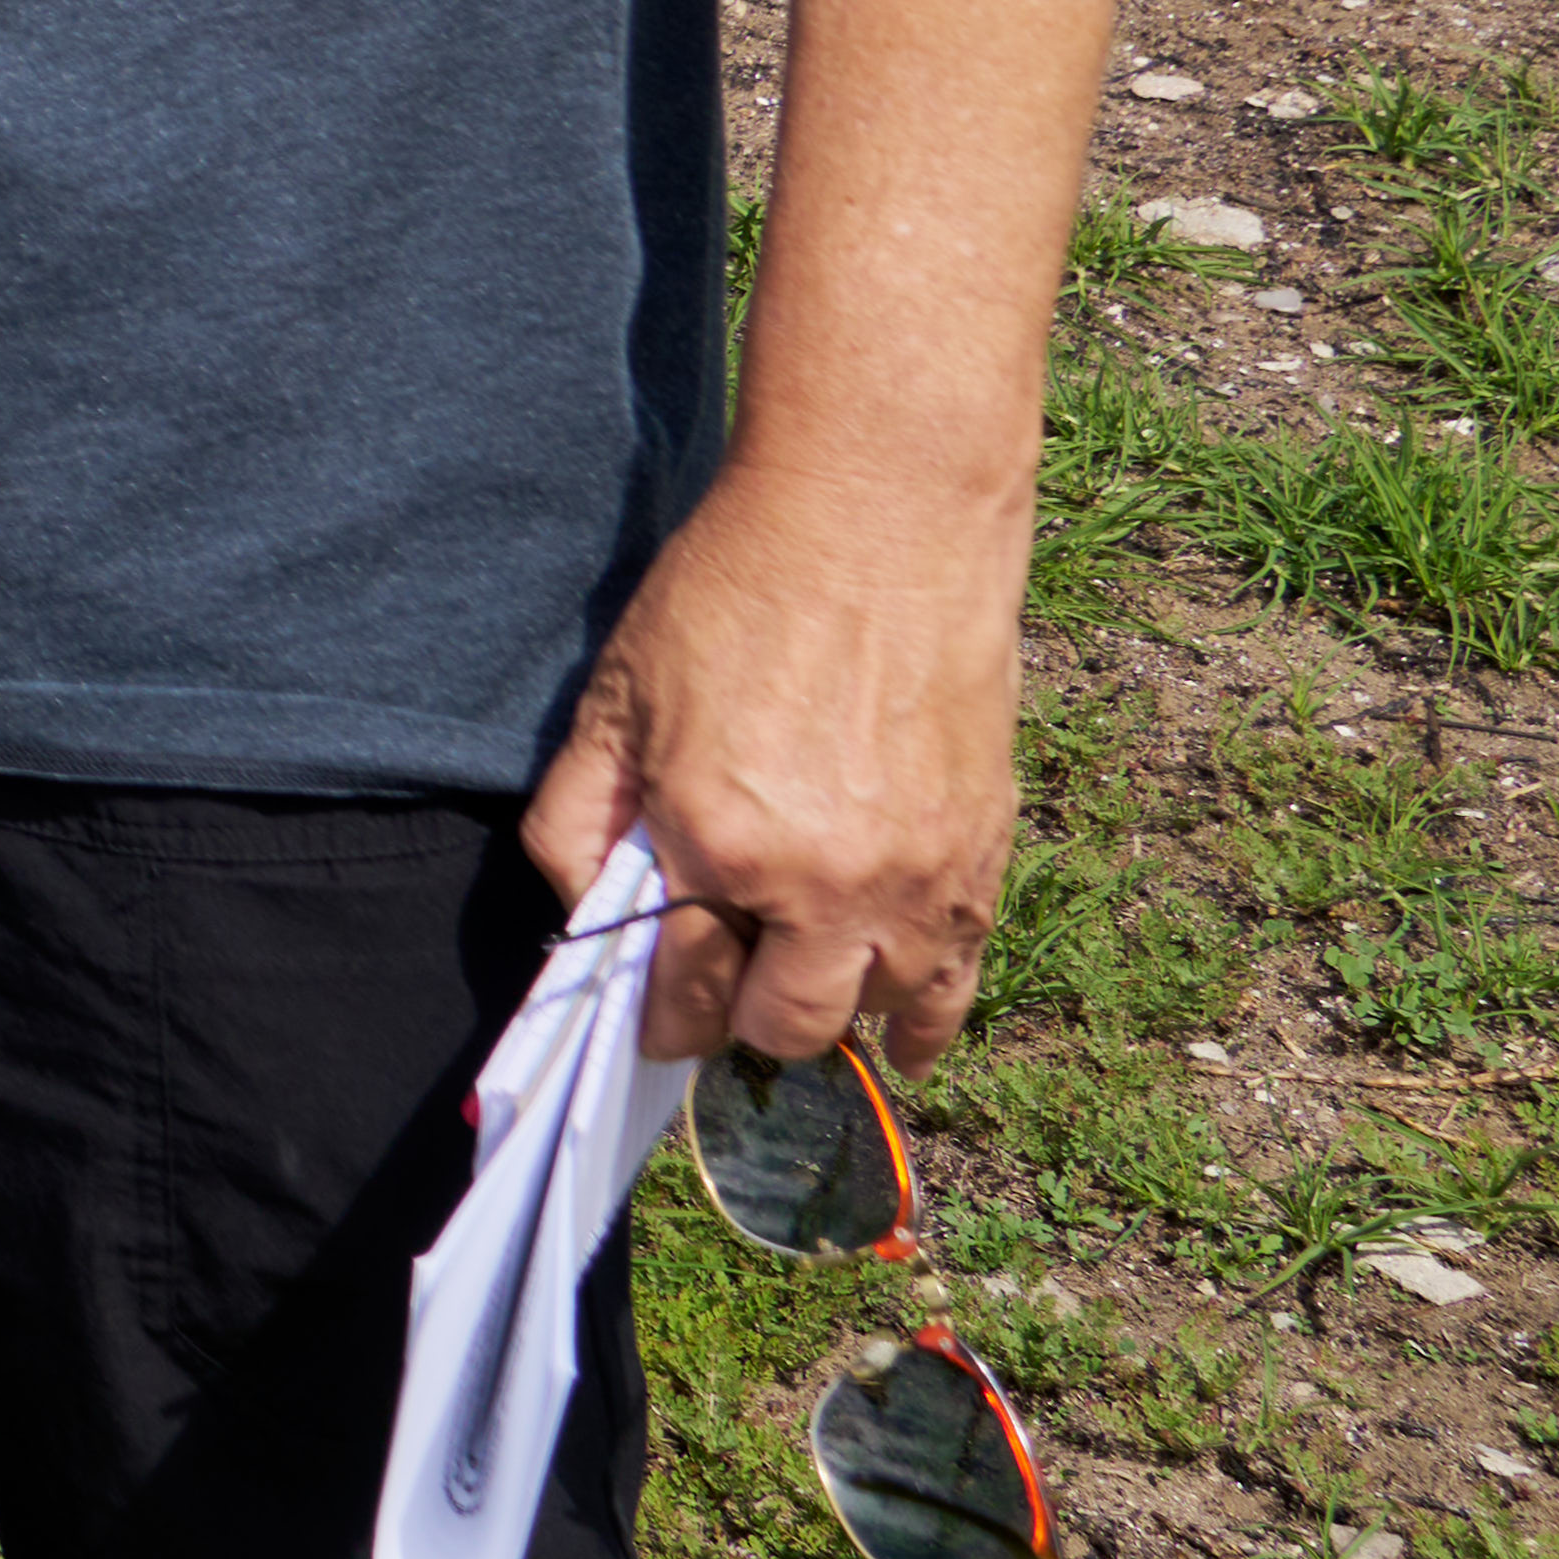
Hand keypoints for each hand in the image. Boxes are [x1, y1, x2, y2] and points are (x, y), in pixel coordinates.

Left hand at [521, 458, 1023, 1074]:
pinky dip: (926, 1020)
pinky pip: (959, 982)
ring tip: (802, 986)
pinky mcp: (982, 858)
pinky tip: (903, 1038)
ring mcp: (915, 879)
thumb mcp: (615, 697)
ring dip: (831, 1009)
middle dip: (740, 1022)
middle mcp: (824, 885)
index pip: (682, 991)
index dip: (661, 1021)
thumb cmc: (734, 592)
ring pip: (873, 1013)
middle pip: (780, 1024)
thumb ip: (577, 817)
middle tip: (722, 996)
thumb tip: (582, 911)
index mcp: (719, 844)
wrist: (879, 520)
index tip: (654, 1030)